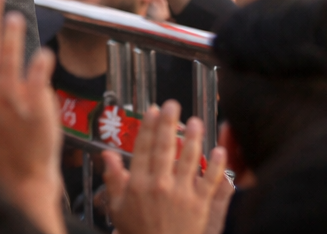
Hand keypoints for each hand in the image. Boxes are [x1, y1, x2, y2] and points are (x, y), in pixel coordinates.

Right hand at [102, 103, 227, 233]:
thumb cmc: (138, 233)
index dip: (147, 127)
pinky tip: (218, 151)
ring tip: (195, 122)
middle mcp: (159, 185)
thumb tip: (107, 155)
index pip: (142, 148)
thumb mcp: (117, 208)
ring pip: (188, 159)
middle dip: (168, 123)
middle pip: (164, 147)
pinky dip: (215, 165)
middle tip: (172, 105)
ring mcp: (181, 194)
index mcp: (139, 184)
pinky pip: (209, 181)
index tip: (152, 111)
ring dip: (192, 138)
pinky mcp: (200, 205)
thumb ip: (114, 179)